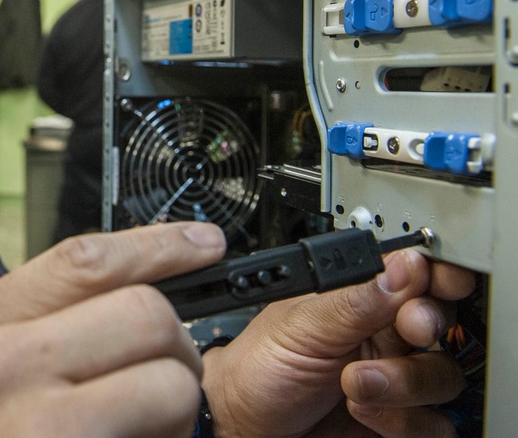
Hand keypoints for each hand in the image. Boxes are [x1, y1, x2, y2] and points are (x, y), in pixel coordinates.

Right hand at [0, 222, 227, 436]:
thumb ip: (28, 325)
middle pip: (144, 312)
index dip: (158, 244)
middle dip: (173, 346)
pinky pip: (162, 437)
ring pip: (170, 377)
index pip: (84, 259)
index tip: (201, 244)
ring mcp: (35, 421)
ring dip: (177, 403)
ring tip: (148, 426)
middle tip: (164, 375)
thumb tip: (123, 294)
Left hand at [201, 249, 474, 437]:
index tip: (442, 280)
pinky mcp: (397, 422)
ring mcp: (393, 380)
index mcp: (359, 299)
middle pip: (439, 323)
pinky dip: (402, 421)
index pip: (415, 276)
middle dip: (424, 325)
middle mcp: (382, 336)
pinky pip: (435, 423)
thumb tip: (404, 264)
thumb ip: (356, 298)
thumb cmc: (257, 368)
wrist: (242, 426)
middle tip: (407, 329)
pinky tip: (362, 413)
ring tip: (354, 382)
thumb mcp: (301, 324)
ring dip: (403, 380)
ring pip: (441, 376)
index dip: (437, 274)